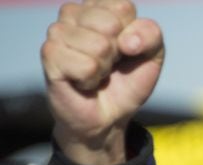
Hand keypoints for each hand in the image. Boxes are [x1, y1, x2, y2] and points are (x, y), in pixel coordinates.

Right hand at [41, 0, 163, 164]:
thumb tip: (127, 40)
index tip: (126, 50)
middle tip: (109, 64)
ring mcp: (58, 32)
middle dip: (118, 51)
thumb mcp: (152, 56)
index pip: (123, 6)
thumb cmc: (126, 82)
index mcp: (98, 7)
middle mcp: (74, 13)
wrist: (109, 116)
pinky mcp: (49, 54)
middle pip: (110, 23)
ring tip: (96, 73)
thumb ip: (151, 35)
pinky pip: (86, 65)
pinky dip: (91, 79)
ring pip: (98, 45)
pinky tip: (83, 81)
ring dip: (103, 67)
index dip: (133, 34)